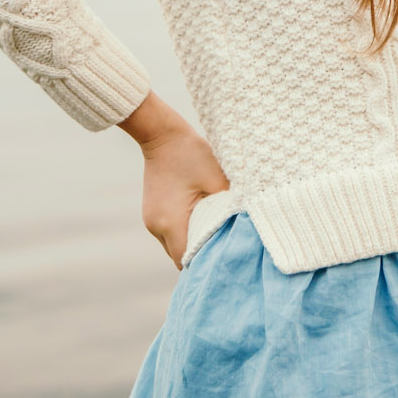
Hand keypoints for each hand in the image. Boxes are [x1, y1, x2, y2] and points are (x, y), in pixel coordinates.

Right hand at [119, 91, 229, 268]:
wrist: (162, 134)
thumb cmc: (191, 154)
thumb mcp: (218, 180)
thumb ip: (229, 208)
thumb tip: (246, 226)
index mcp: (172, 223)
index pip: (188, 261)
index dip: (206, 263)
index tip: (225, 260)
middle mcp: (157, 228)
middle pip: (180, 257)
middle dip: (200, 255)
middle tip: (224, 248)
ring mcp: (151, 221)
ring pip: (174, 245)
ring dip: (192, 242)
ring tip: (213, 232)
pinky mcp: (151, 213)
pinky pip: (170, 232)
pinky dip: (184, 231)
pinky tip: (199, 219)